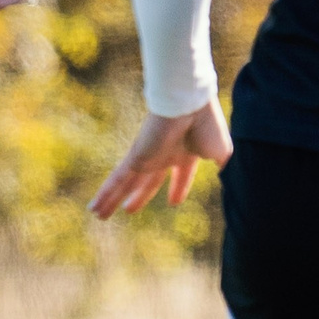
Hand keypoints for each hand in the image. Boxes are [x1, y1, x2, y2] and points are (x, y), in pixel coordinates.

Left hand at [89, 100, 233, 218]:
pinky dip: (106, 194)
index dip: (178, 188)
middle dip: (138, 197)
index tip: (174, 202)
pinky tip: (94, 207)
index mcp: (187, 152)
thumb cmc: (207, 124)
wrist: (188, 103)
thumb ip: (220, 166)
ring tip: (99, 215)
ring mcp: (147, 156)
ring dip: (112, 200)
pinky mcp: (135, 156)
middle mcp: (164, 154)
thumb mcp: (221, 151)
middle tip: (128, 210)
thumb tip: (224, 176)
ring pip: (126, 184)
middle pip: (147, 181)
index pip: (180, 175)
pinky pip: (117, 180)